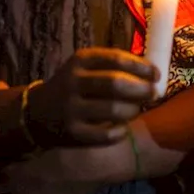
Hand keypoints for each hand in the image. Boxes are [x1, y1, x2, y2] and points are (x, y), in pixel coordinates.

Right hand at [27, 47, 157, 147]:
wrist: (37, 113)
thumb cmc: (73, 86)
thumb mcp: (85, 68)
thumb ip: (112, 66)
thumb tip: (151, 72)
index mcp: (80, 60)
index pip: (116, 59)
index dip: (141, 67)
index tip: (156, 74)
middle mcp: (73, 81)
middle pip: (116, 84)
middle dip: (141, 89)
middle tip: (153, 94)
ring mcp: (71, 108)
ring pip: (113, 110)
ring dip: (132, 110)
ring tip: (136, 110)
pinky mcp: (72, 132)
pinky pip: (105, 135)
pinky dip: (120, 132)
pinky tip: (122, 129)